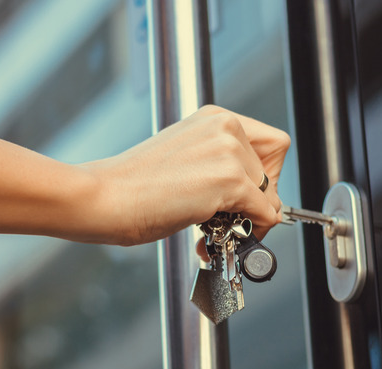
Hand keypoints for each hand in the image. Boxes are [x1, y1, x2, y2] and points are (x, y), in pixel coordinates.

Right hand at [77, 105, 289, 244]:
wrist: (107, 198)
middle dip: (260, 200)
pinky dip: (251, 230)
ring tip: (216, 229)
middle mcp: (225, 127)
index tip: (250, 195)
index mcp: (214, 118)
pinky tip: (219, 236)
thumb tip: (251, 193)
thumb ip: (217, 164)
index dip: (266, 175)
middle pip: (274, 169)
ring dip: (250, 219)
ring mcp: (228, 151)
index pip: (270, 143)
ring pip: (270, 194)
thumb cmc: (133, 185)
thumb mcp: (184, 158)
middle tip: (235, 220)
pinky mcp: (229, 180)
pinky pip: (264, 212)